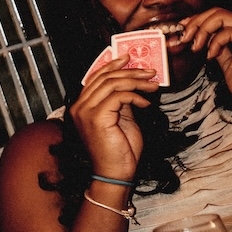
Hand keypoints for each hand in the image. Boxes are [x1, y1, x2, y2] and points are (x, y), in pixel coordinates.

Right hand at [70, 57, 158, 180]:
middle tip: (150, 73)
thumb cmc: (119, 150)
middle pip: (104, 78)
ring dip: (136, 82)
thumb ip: (121, 102)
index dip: (112, 65)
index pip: (95, 77)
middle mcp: (79, 106)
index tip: (128, 58)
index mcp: (82, 106)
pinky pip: (118, 97)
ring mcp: (85, 112)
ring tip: (153, 86)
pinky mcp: (97, 118)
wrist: (115, 173)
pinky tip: (146, 104)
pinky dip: (136, 97)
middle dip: (130, 72)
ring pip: (111, 84)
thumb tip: (131, 85)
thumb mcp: (121, 119)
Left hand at [179, 8, 231, 115]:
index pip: (216, 15)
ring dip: (202, 29)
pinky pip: (228, 31)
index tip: (182, 31)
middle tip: (185, 38)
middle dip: (195, 23)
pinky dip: (215, 42)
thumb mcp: (226, 63)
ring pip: (221, 16)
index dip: (196, 20)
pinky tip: (211, 55)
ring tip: (196, 46)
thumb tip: (200, 40)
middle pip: (216, 11)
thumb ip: (216, 48)